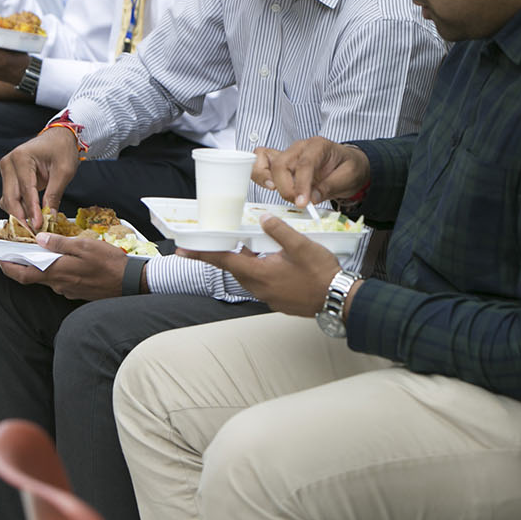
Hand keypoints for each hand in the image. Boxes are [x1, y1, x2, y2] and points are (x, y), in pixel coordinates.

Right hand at [0, 127, 81, 230]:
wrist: (59, 138)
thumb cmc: (62, 149)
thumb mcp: (64, 171)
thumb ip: (54, 195)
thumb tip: (50, 217)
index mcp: (22, 157)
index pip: (25, 189)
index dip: (32, 210)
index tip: (38, 225)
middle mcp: (9, 163)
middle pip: (11, 197)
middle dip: (22, 216)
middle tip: (34, 230)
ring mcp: (7, 170)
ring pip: (8, 199)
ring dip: (20, 213)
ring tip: (34, 224)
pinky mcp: (9, 177)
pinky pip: (11, 197)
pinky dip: (19, 207)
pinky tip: (31, 216)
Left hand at [0, 233, 130, 299]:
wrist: (129, 283)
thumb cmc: (109, 263)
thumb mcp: (84, 245)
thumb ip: (60, 243)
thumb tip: (40, 238)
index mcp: (57, 271)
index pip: (23, 273)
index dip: (7, 267)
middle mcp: (58, 284)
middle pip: (32, 276)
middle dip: (22, 263)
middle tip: (17, 250)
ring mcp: (67, 290)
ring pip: (47, 277)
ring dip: (41, 265)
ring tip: (42, 250)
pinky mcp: (76, 292)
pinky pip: (60, 280)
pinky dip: (56, 270)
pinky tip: (63, 260)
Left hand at [180, 214, 341, 315]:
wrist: (339, 300)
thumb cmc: (321, 274)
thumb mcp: (301, 246)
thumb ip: (279, 231)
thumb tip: (263, 219)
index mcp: (260, 274)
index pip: (224, 261)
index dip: (202, 254)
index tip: (182, 251)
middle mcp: (260, 288)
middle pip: (235, 268)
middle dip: (226, 254)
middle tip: (219, 240)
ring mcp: (269, 297)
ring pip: (248, 276)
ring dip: (245, 262)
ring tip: (249, 246)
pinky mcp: (278, 300)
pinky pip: (261, 283)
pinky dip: (259, 270)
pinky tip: (271, 261)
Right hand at [252, 137, 370, 206]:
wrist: (348, 165)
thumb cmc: (349, 167)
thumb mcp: (349, 177)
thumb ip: (330, 186)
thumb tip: (312, 199)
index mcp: (318, 146)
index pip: (305, 163)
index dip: (301, 184)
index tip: (302, 202)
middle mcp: (300, 147)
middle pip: (282, 163)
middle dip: (286, 187)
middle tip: (298, 203)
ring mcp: (288, 154)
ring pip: (267, 161)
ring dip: (268, 179)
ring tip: (280, 193)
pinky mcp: (282, 164)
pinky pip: (261, 162)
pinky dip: (259, 173)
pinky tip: (270, 186)